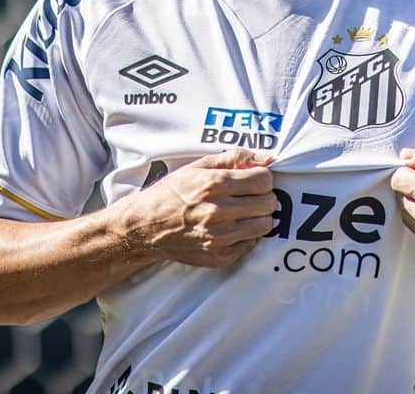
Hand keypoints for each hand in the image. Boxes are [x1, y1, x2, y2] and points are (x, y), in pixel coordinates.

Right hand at [133, 149, 276, 267]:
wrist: (147, 226)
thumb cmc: (173, 192)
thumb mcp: (199, 166)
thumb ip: (235, 158)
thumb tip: (267, 158)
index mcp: (214, 184)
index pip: (263, 180)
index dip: (263, 178)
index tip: (255, 180)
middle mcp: (217, 212)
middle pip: (268, 203)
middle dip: (264, 197)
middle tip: (251, 196)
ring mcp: (218, 237)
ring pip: (264, 225)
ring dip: (259, 217)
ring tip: (244, 212)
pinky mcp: (218, 256)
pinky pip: (251, 244)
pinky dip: (247, 235)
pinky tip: (232, 227)